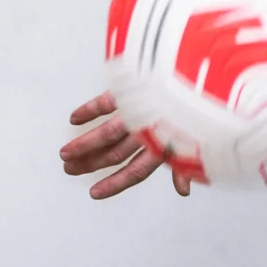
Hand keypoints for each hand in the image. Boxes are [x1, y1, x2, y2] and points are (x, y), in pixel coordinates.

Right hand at [60, 93, 192, 199]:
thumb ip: (184, 166)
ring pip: (107, 133)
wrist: (200, 73)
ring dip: (83, 144)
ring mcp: (139, 109)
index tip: (94, 194)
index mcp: (164, 145)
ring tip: (65, 153)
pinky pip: (106, 101)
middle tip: (69, 169)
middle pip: (115, 154)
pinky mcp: (132, 89)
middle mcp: (150, 130)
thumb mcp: (196, 141)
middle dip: (90, 164)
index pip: (135, 172)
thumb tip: (184, 192)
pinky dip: (89, 110)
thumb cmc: (197, 109)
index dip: (114, 184)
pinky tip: (74, 119)